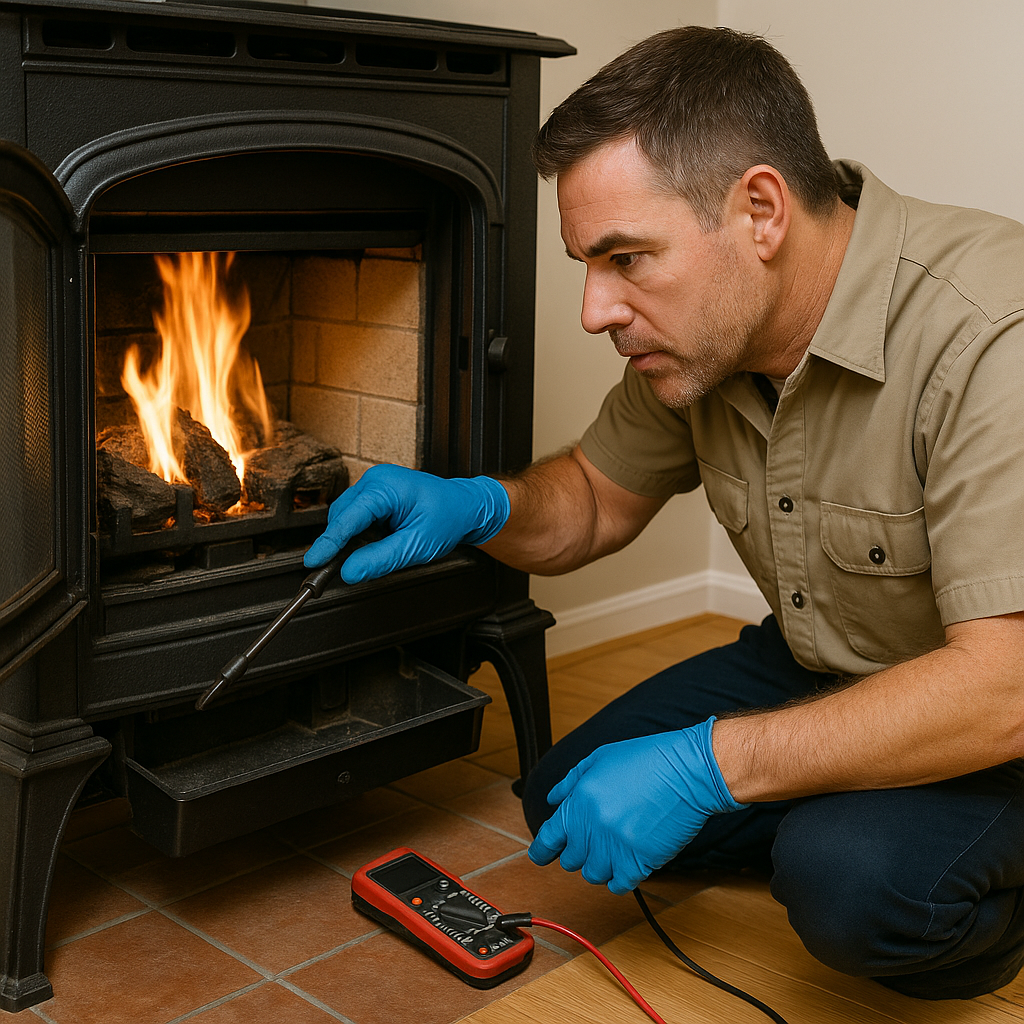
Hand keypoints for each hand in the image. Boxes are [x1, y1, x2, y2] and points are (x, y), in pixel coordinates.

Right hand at [303, 464, 509, 583]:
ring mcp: (374, 485)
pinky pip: (357, 516)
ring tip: (380, 548)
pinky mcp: (375, 494)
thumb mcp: (416, 545)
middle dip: (341, 542)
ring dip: (352, 538)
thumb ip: (381, 559)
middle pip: (341, 517)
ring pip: (346, 517)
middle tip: (344, 568)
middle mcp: (375, 480)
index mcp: (385, 487)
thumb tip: (349, 572)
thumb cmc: (449, 518)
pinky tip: (378, 541)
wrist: (466, 507)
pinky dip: (360, 533)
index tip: (313, 561)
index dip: (328, 542)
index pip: (347, 518)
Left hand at [527, 718, 746, 893]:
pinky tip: (628, 863)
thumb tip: (554, 799)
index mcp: (579, 802)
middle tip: (595, 840)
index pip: (548, 839)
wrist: (688, 771)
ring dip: (601, 865)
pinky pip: (619, 885)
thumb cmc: (647, 760)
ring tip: (615, 847)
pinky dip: (621, 878)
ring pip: (594, 875)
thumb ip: (571, 781)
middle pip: (571, 860)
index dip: (541, 851)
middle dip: (579, 851)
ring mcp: (616, 848)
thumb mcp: (600, 758)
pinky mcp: (640, 862)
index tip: (540, 856)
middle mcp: (593, 828)